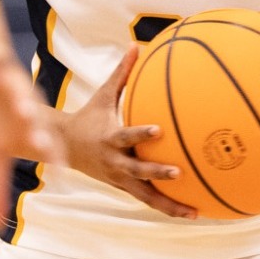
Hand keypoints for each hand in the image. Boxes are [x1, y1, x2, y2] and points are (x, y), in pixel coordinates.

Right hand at [0, 45, 62, 233]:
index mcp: (28, 125)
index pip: (44, 142)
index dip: (51, 153)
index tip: (59, 167)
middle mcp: (24, 102)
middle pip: (32, 112)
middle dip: (34, 122)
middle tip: (37, 133)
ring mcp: (8, 80)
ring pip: (16, 85)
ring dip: (17, 92)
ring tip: (19, 101)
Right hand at [59, 46, 195, 219]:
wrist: (65, 147)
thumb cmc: (89, 117)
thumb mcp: (103, 95)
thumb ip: (122, 73)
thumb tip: (136, 45)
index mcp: (109, 138)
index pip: (126, 136)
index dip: (140, 135)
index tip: (158, 131)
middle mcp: (115, 163)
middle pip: (137, 172)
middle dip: (157, 174)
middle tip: (179, 173)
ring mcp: (120, 180)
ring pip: (146, 197)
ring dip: (169, 206)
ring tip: (194, 213)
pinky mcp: (125, 189)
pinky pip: (148, 200)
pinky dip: (168, 207)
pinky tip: (192, 213)